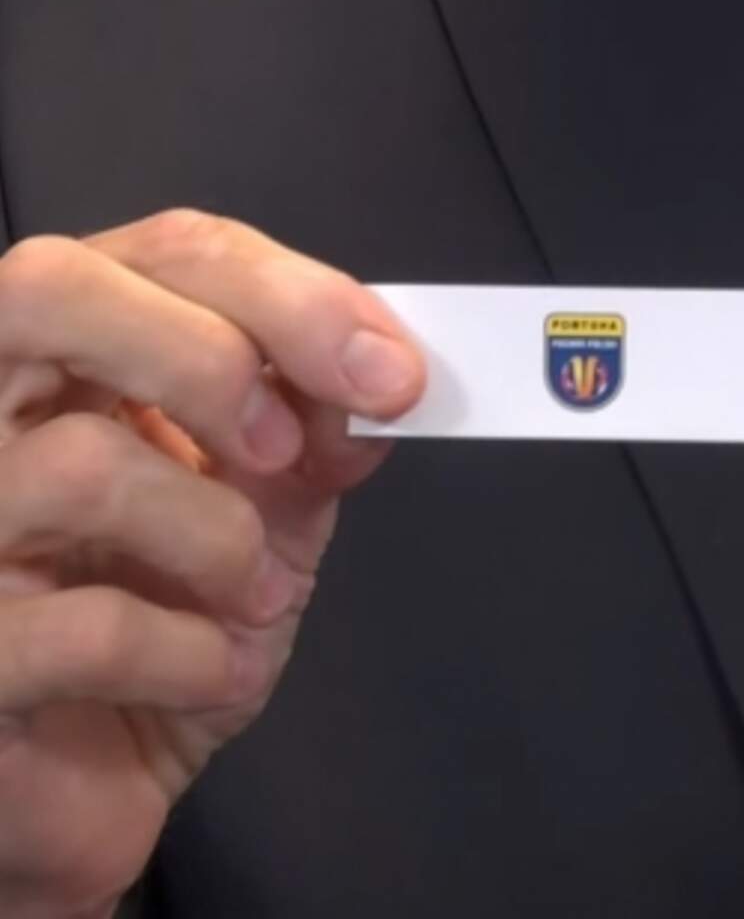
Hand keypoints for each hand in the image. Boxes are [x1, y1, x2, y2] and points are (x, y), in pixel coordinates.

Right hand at [0, 211, 423, 918]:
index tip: (390, 371)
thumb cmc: (163, 635)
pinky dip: (190, 654)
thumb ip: (309, 437)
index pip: (155, 251)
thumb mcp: (263, 517)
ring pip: (80, 461)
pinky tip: (207, 676)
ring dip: (219, 537)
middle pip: (52, 287)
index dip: (286, 293)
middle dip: (211, 355)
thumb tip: (376, 379)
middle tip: (288, 447)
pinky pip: (83, 626)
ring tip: (252, 597)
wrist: (85, 793)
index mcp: (59, 360)